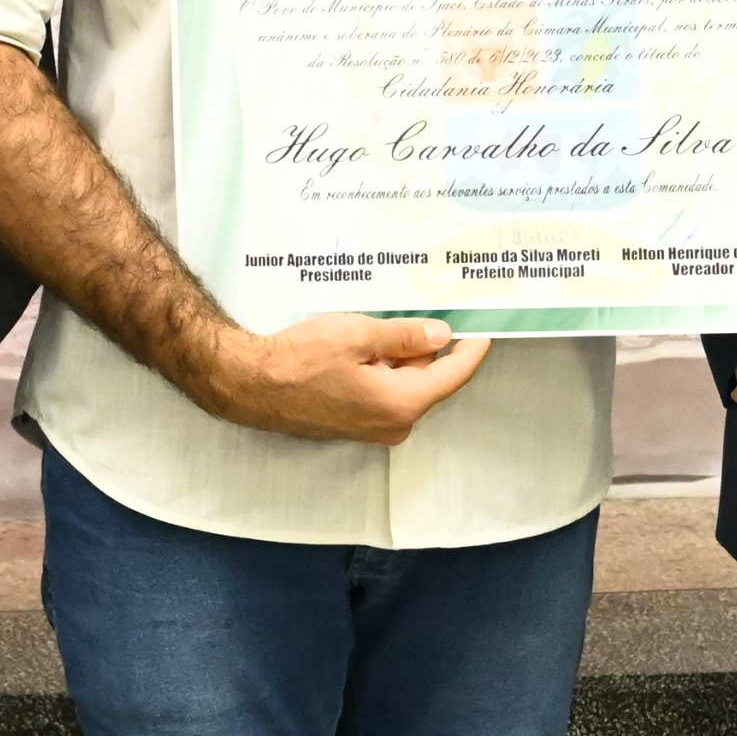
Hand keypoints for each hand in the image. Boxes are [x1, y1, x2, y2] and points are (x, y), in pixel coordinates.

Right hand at [193, 314, 492, 444]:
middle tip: (435, 309)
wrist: (251, 384)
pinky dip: (383, 367)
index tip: (486, 328)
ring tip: (391, 320)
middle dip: (430, 345)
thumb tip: (442, 335)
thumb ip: (405, 336)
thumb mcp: (359, 335)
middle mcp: (393, 423)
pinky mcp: (354, 422)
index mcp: (402, 403)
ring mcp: (372, 427)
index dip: (471, 349)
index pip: (453, 375)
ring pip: (404, 383)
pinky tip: (368, 342)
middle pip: (428, 378)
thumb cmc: (299, 359)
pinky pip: (383, 391)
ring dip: (402, 355)